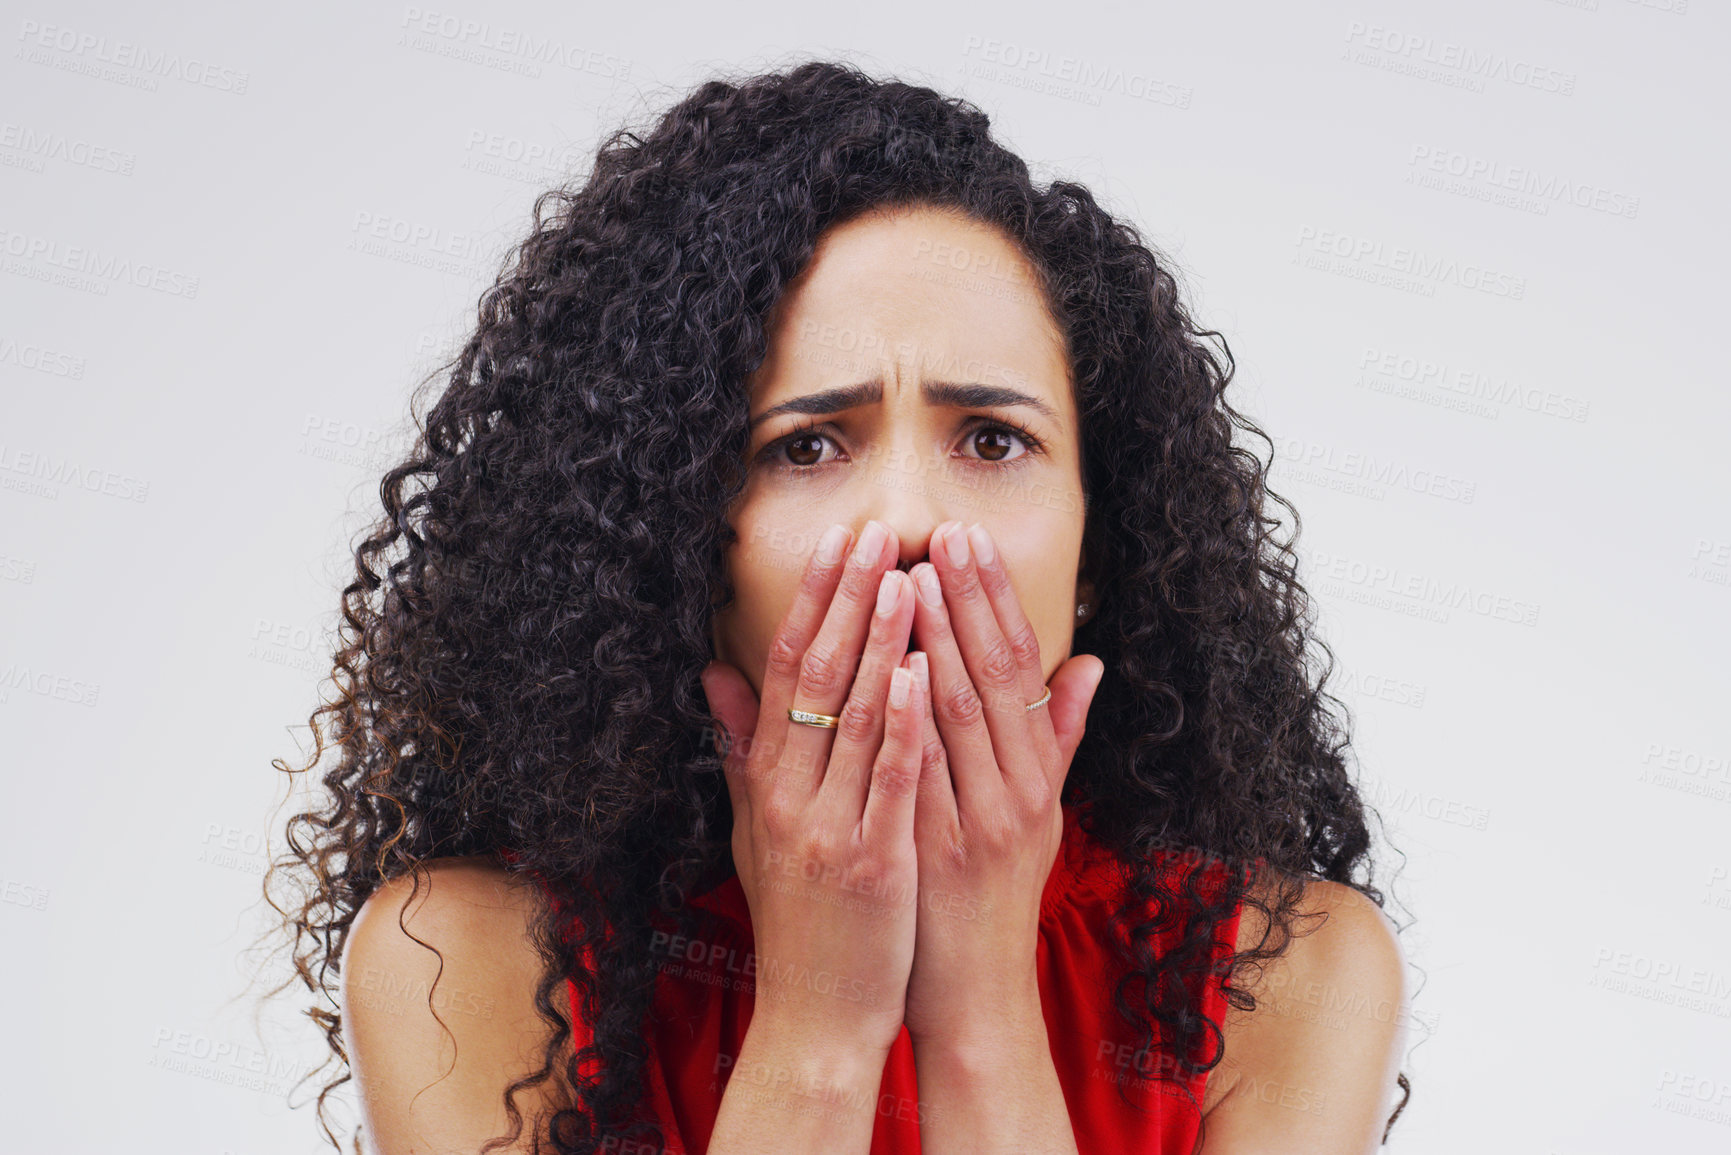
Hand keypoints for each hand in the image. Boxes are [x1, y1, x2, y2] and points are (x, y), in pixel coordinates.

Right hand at [700, 520, 928, 1058]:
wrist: (814, 1020)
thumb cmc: (797, 921)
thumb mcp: (756, 830)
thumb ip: (742, 749)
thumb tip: (715, 674)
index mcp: (769, 782)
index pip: (787, 670)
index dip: (814, 601)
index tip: (839, 540)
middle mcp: (791, 796)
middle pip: (818, 678)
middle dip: (850, 599)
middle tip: (876, 531)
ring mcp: (828, 829)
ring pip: (853, 717)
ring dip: (880, 640)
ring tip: (905, 573)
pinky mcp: (870, 864)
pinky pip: (885, 781)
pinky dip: (899, 723)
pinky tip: (917, 669)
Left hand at [902, 520, 1104, 1052]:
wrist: (972, 994)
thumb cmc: (995, 899)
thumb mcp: (1041, 816)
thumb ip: (1058, 738)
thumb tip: (1090, 663)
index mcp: (1035, 775)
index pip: (1018, 667)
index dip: (994, 599)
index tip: (968, 540)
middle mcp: (1016, 791)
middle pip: (994, 677)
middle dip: (966, 600)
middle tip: (941, 532)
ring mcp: (979, 822)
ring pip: (961, 716)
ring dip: (936, 641)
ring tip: (908, 577)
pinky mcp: (939, 854)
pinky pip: (923, 774)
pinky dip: (910, 721)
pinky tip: (891, 673)